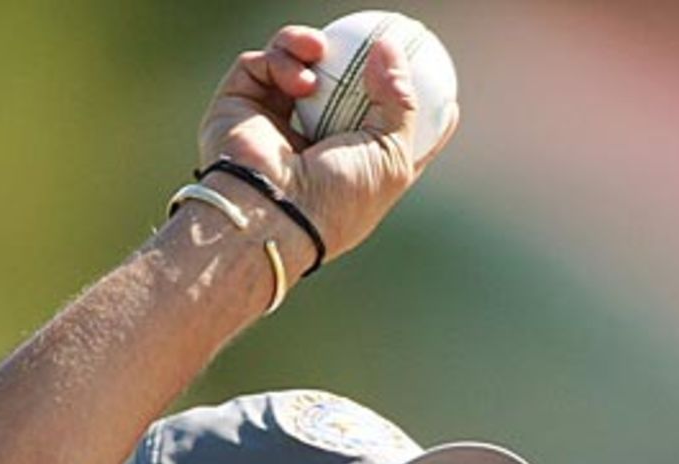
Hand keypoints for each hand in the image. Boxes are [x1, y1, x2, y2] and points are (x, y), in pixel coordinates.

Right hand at [197, 23, 458, 260]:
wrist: (271, 211)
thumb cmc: (337, 198)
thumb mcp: (392, 158)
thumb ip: (401, 102)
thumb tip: (389, 48)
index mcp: (349, 171)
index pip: (383, 135)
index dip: (409, 107)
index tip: (439, 84)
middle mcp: (309, 149)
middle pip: (337, 91)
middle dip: (354, 62)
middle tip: (375, 37)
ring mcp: (272, 126)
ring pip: (296, 66)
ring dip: (309, 47)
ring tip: (320, 51)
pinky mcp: (239, 107)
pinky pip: (262, 64)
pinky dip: (282, 59)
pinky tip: (300, 76)